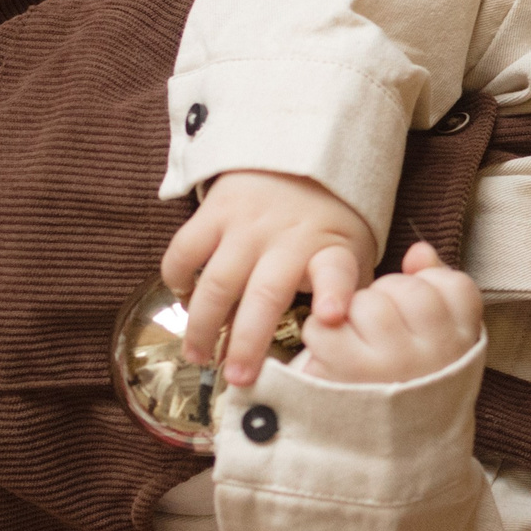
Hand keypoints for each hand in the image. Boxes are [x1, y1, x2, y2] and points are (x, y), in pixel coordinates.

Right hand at [162, 170, 375, 386]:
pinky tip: (182, 300)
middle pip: (265, 295)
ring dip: (203, 325)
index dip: (334, 294)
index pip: (336, 272)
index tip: (330, 318)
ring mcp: (248, 226)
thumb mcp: (354, 250)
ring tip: (197, 356)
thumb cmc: (329, 221)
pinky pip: (185, 250)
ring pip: (218, 282)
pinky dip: (176, 278)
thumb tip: (343, 346)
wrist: (303, 152)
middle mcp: (288, 240)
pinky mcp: (215, 211)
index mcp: (330, 250)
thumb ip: (349, 292)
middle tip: (238, 378)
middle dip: (249, 341)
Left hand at [295, 242, 483, 384]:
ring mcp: (392, 364)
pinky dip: (321, 334)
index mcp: (461, 342)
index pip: (453, 286)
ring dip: (354, 314)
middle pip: (406, 289)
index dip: (429, 287)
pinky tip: (333, 353)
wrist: (395, 455)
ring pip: (367, 304)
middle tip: (383, 326)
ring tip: (358, 339)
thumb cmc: (414, 382)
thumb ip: (436, 286)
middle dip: (387, 297)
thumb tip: (418, 251)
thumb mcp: (442, 337)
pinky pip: (327, 327)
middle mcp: (433, 353)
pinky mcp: (350, 375)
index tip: (420, 313)